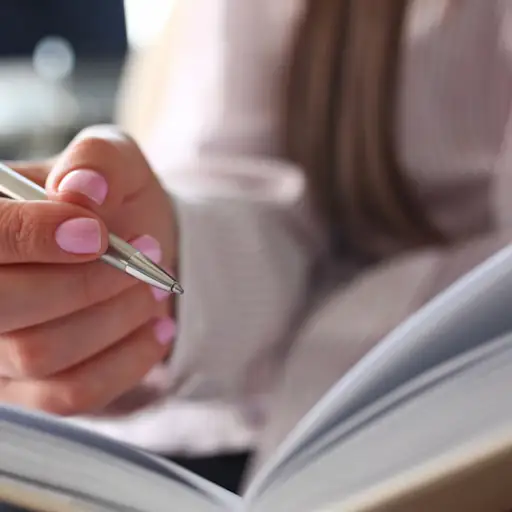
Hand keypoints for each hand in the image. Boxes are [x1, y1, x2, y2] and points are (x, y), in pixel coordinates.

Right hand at [0, 126, 176, 414]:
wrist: (141, 249)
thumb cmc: (120, 205)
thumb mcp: (119, 164)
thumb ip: (98, 162)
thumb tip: (81, 189)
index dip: (33, 237)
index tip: (98, 235)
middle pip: (4, 306)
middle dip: (88, 283)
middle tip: (144, 258)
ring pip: (40, 353)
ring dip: (115, 318)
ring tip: (154, 289)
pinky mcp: (29, 390)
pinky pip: (70, 395)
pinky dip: (126, 362)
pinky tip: (158, 330)